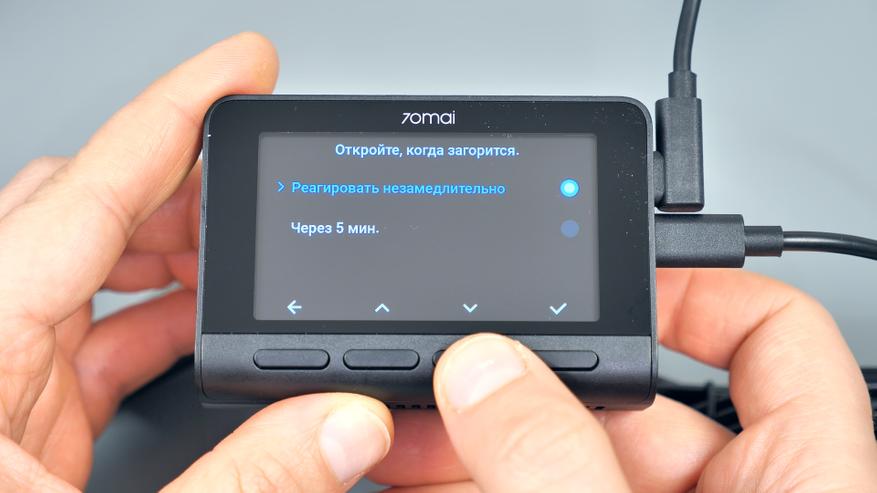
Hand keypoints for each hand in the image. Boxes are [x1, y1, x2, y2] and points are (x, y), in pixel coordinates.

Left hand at [0, 33, 394, 490]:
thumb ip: (240, 484)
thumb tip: (345, 427)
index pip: (87, 188)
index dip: (174, 114)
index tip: (238, 66)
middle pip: (85, 211)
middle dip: (185, 183)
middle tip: (260, 176)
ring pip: (94, 271)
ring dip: (178, 252)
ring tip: (250, 250)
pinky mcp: (20, 425)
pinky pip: (100, 339)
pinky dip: (164, 321)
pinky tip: (211, 327)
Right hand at [369, 269, 876, 491]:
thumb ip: (562, 465)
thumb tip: (487, 375)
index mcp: (792, 489)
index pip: (778, 343)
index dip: (704, 284)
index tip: (614, 265)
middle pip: (626, 397)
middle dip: (525, 375)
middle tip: (453, 368)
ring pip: (550, 454)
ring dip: (470, 431)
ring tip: (398, 424)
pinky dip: (454, 480)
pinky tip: (402, 468)